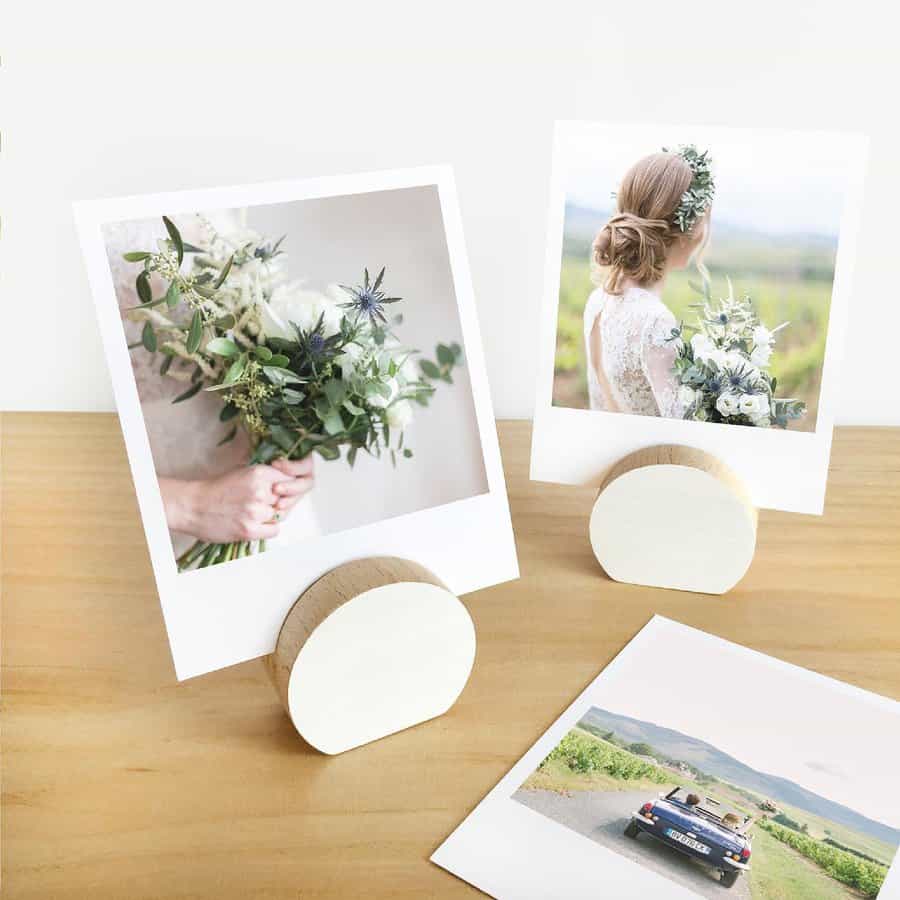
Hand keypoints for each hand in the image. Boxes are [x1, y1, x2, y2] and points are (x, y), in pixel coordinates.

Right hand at [159, 459, 313, 542]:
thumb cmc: (217, 489)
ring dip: (270, 516)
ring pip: (280, 515)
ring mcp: (255, 511)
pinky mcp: (250, 530)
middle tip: (261, 504)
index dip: (287, 487)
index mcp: (260, 473)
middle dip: (277, 502)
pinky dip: (267, 529)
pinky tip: (255, 524)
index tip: (280, 491)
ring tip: (252, 513)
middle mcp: (260, 491)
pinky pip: (274, 530)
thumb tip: (290, 483)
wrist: (193, 506)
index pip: (290, 480)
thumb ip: (267, 477)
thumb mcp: (244, 472)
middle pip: (285, 499)